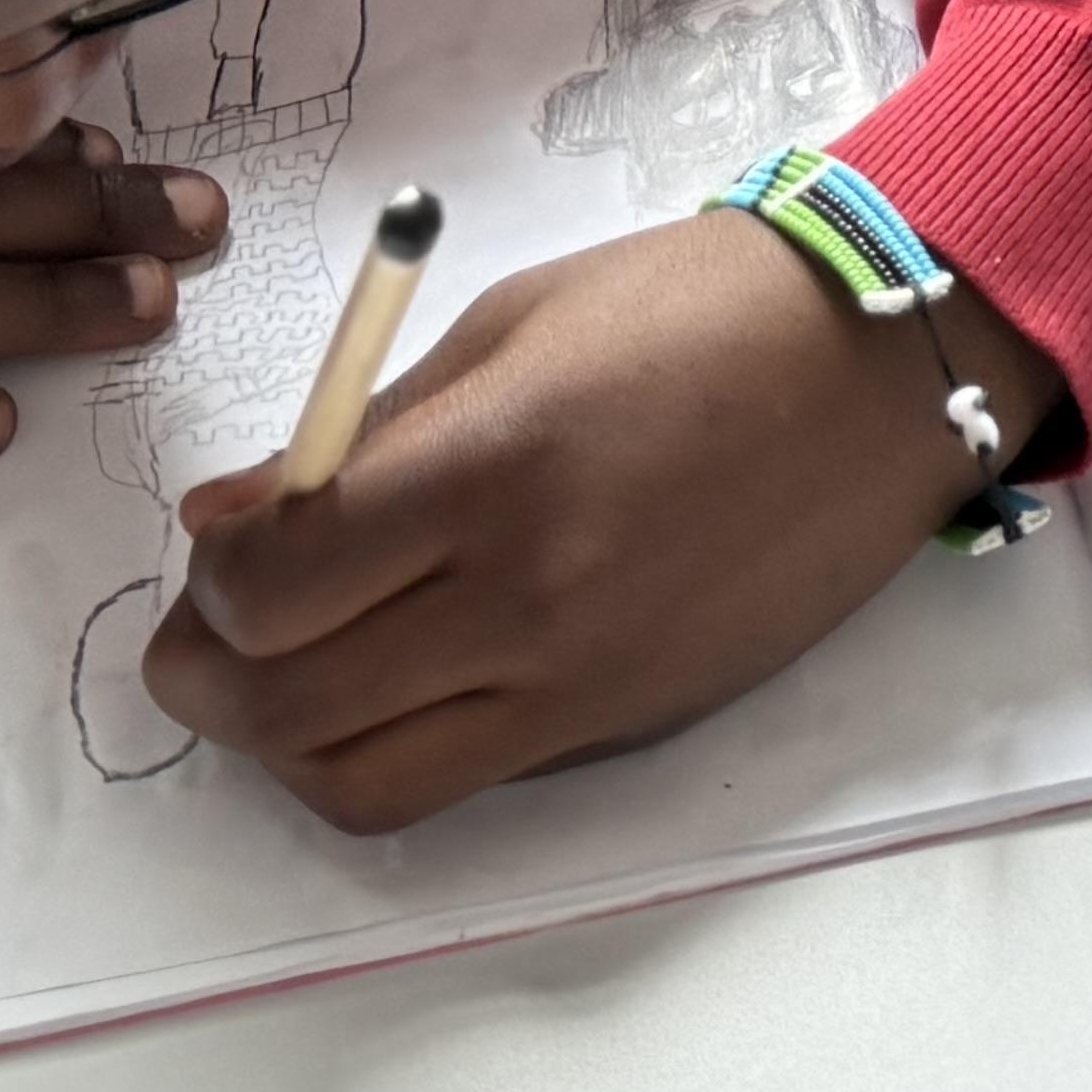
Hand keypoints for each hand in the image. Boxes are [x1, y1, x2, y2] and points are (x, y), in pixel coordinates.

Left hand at [145, 207, 1061, 835]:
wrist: (884, 368)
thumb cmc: (700, 307)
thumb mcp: (511, 325)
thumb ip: (363, 437)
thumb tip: (228, 518)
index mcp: (488, 473)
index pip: (269, 592)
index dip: (213, 579)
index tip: (229, 534)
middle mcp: (525, 601)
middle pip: (285, 712)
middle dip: (207, 675)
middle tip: (210, 624)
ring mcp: (580, 683)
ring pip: (359, 784)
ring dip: (283, 744)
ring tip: (286, 670)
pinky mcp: (624, 723)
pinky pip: (459, 780)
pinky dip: (387, 751)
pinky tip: (392, 681)